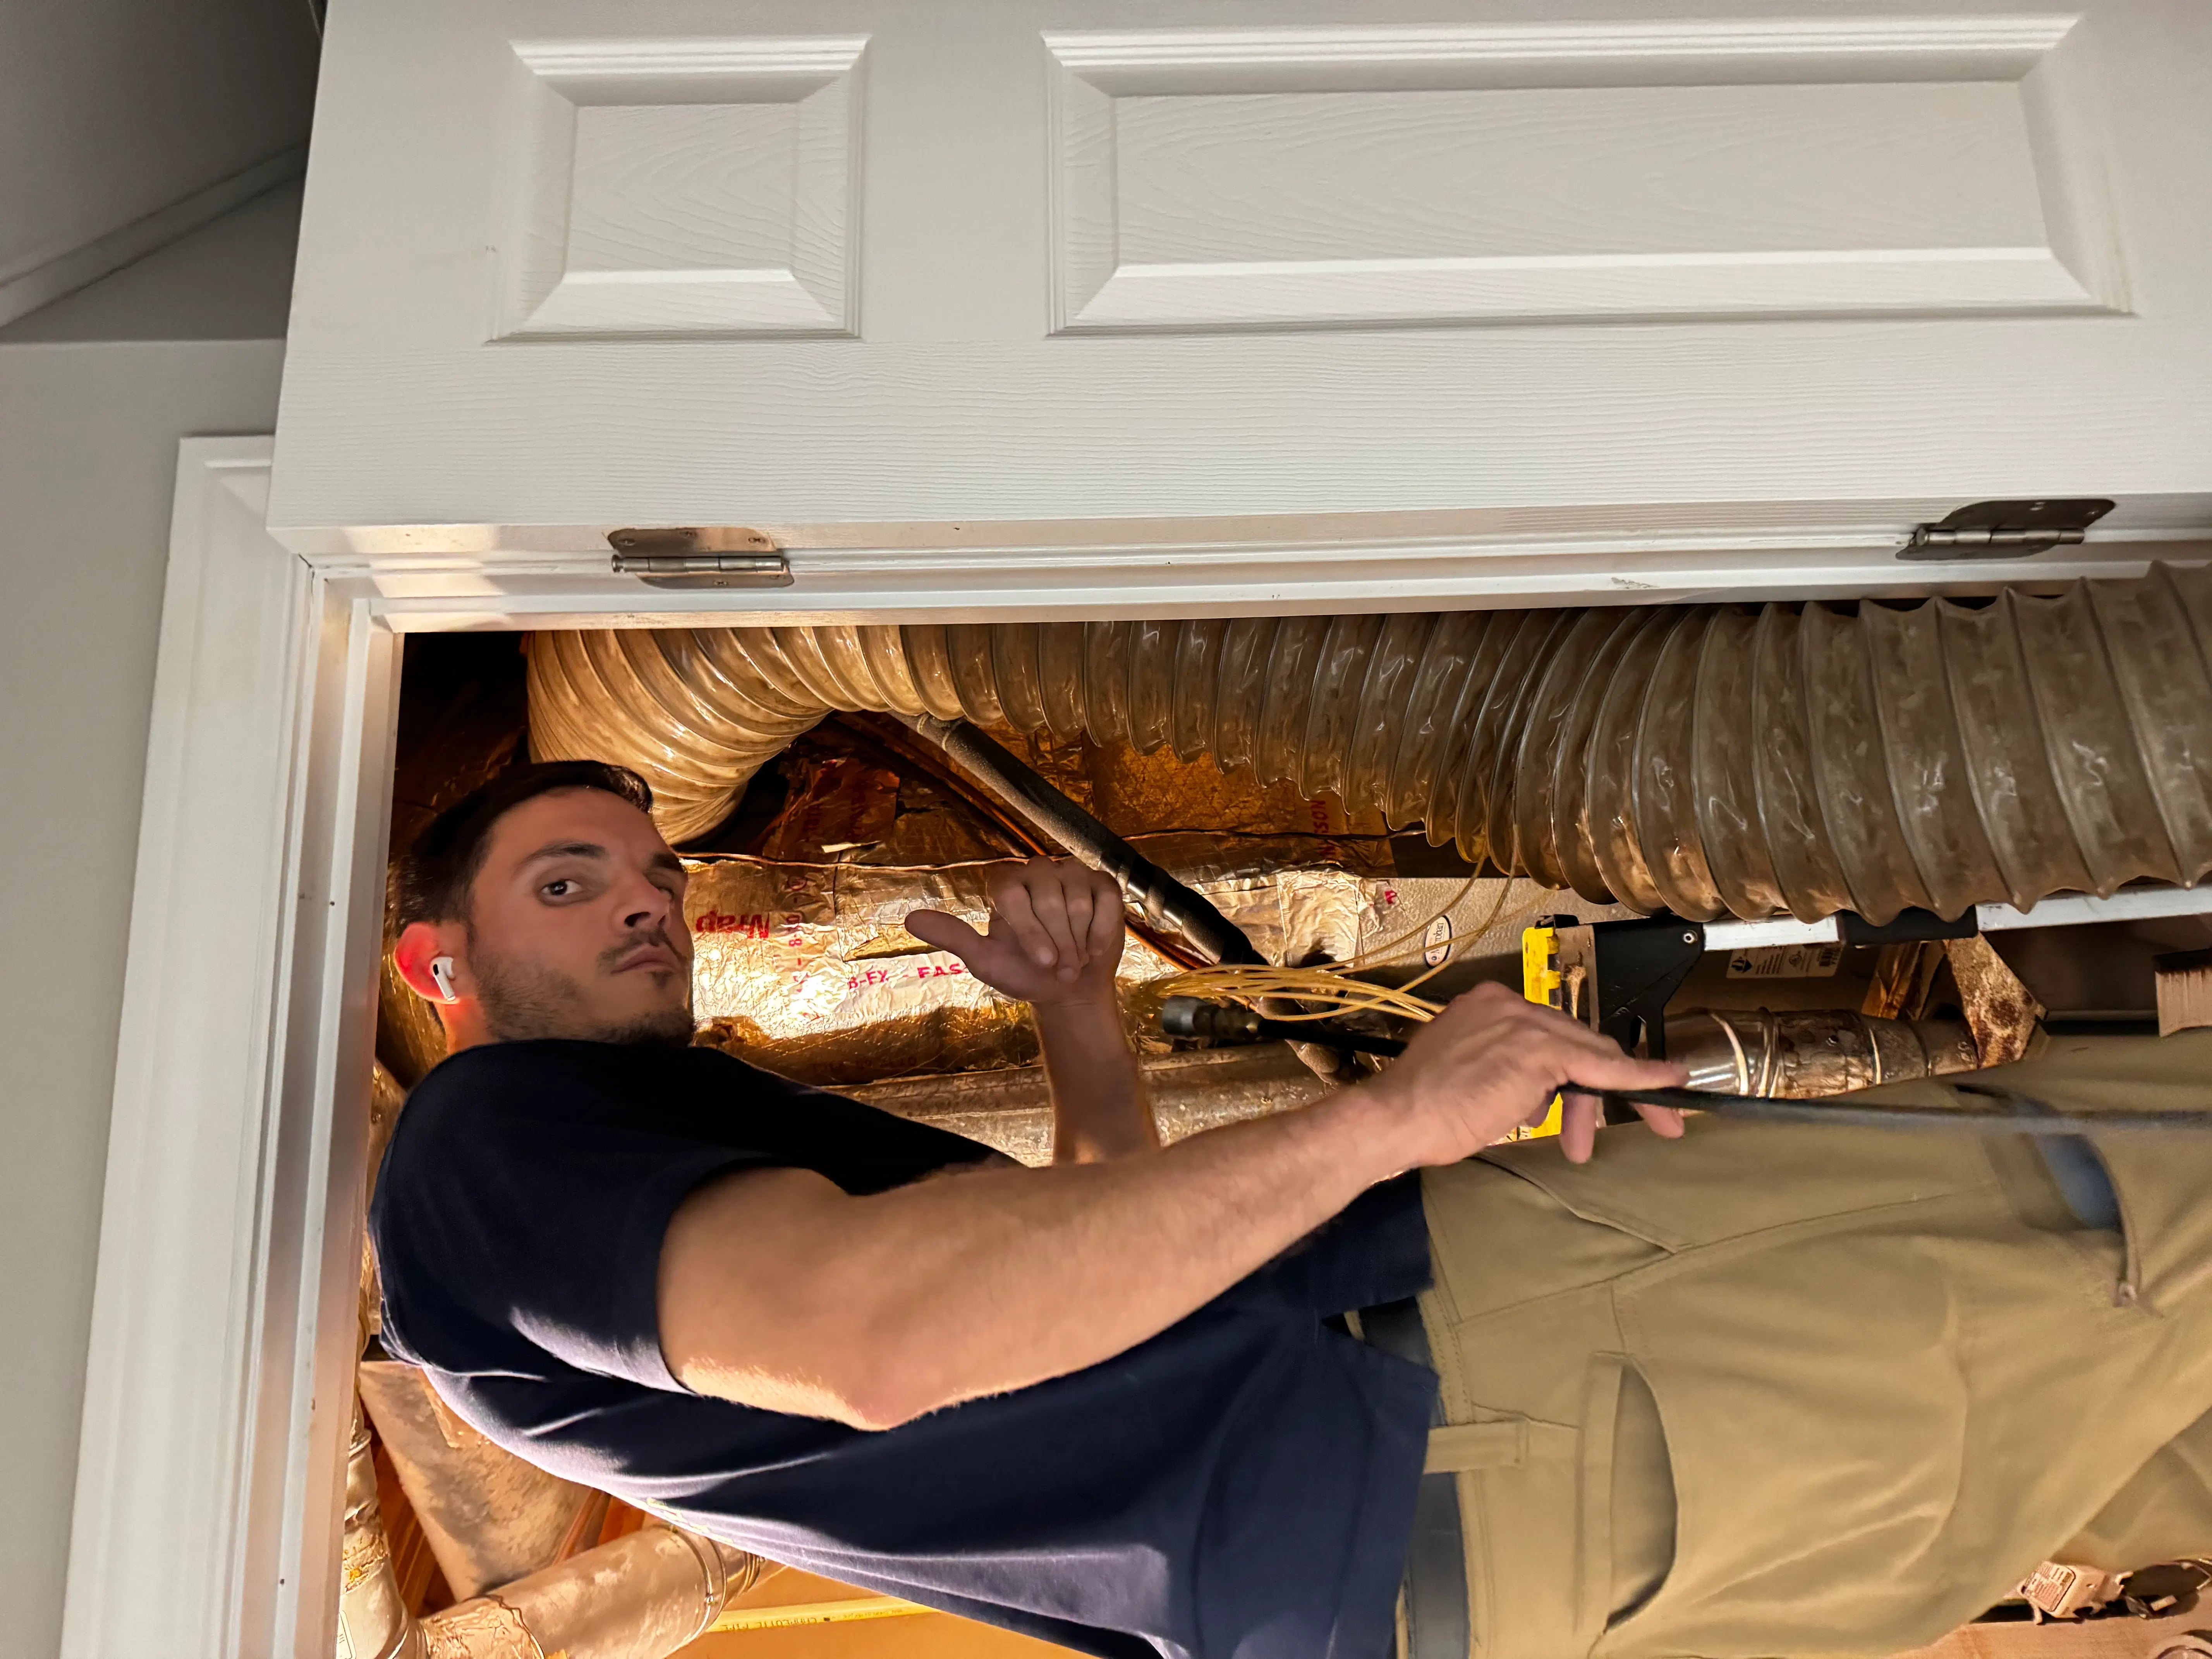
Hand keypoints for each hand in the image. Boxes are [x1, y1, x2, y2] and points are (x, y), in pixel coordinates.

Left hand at [904, 859, 1126, 1006]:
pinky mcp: (1102, 884)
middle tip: (1059, 968)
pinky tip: (1094, 947)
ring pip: (1078, 901)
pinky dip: (1102, 930)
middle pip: (1050, 899)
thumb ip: (953, 937)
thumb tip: (909, 920)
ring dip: (1079, 941)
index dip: (1031, 930)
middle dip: (1058, 943)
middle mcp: (1036, 871)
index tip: (1041, 961)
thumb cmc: (1025, 973)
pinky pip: (1106, 900)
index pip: (1013, 894)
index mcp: (1005, 883)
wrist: (1070, 988)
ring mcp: (1071, 873)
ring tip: (1075, 960)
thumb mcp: (986, 961)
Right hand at [1356, 982, 1688, 1166]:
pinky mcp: (1540, 1049)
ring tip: (1583, 1146)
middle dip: (1596, 1088)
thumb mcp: (1470, 1083)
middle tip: (1598, 1132)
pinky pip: (1604, 1066)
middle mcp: (1508, 1004)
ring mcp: (1525, 1023)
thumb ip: (1507, 1077)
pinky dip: (1640, 1079)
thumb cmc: (1421, 1113)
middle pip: (1572, 1042)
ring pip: (1588, 1054)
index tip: (1588, 1096)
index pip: (1546, 1034)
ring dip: (1601, 1100)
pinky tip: (1669, 1087)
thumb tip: (1539, 1099)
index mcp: (1486, 1006)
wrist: (1396, 1118)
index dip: (1572, 1070)